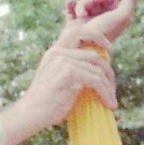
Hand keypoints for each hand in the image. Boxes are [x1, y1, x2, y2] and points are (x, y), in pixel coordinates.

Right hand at [0, 17, 119, 144]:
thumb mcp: (57, 79)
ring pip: (98, 68)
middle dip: (106, 56)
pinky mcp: (69, 73)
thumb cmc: (46, 103)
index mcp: (55, 51)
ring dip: (109, 86)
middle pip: (90, 43)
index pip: (76, 30)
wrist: (31, 114)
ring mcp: (63, 61)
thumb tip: (94, 70)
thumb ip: (71, 69)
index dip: (95, 35)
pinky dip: (106, 93)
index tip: (108, 49)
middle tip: (112, 77)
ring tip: (111, 100)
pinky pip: (97, 80)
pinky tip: (109, 104)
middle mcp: (58, 52)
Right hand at [63, 0, 138, 48]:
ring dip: (80, 5)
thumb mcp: (121, 17)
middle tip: (87, 10)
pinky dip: (70, 4)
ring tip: (79, 15)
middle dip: (89, 0)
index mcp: (112, 17)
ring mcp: (87, 21)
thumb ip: (130, 2)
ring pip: (83, 2)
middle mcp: (100, 19)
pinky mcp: (74, 24)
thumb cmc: (103, 34)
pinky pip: (71, 8)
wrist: (83, 49)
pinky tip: (70, 3)